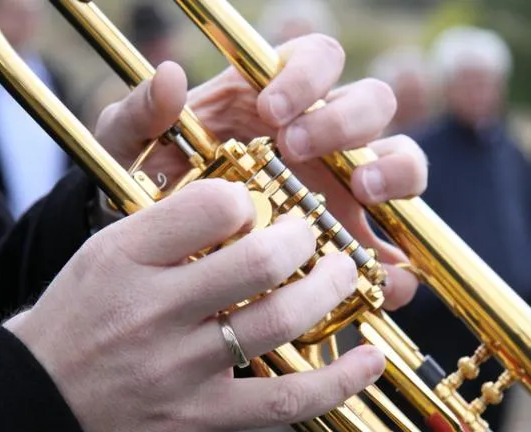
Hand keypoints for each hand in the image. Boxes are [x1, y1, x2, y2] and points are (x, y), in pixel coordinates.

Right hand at [5, 180, 384, 431]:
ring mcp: (180, 367)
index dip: (248, 198)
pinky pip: (286, 399)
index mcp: (124, 257)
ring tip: (342, 272)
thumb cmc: (75, 324)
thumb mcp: (100, 257)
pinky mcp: (201, 417)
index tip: (258, 206)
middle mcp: (152, 309)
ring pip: (280, 320)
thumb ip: (165, 229)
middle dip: (303, 238)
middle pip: (260, 259)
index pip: (210, 205)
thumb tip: (241, 205)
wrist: (34, 410)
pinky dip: (339, 380)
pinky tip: (369, 358)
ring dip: (329, 290)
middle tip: (313, 234)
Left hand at [95, 34, 427, 310]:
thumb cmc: (149, 192)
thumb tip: (170, 76)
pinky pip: (396, 245)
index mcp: (275, 100)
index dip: (308, 75)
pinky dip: (398, 261)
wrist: (158, 264)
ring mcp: (344, 189)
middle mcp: (321, 138)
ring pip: (402, 160)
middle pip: (373, 102)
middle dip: (346, 120)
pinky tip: (381, 275)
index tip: (272, 110)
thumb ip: (137, 115)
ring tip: (363, 192)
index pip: (318, 58)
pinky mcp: (352, 240)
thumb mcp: (128, 154)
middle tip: (299, 149)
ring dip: (395, 170)